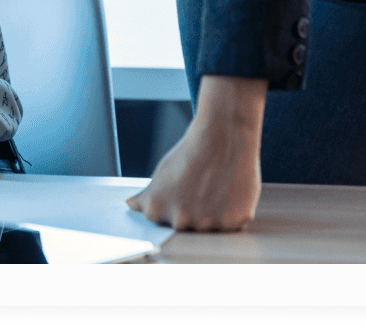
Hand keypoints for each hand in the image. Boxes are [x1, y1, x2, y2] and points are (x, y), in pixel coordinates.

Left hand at [127, 74, 265, 230]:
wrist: (222, 138)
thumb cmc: (190, 154)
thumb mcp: (160, 174)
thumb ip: (145, 197)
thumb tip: (131, 205)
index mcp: (156, 209)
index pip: (161, 220)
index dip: (172, 205)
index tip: (180, 192)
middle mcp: (180, 221)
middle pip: (186, 227)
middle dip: (191, 211)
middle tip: (199, 188)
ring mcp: (207, 224)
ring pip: (210, 228)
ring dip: (213, 214)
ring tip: (215, 187)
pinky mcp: (234, 222)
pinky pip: (233, 224)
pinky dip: (233, 211)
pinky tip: (229, 190)